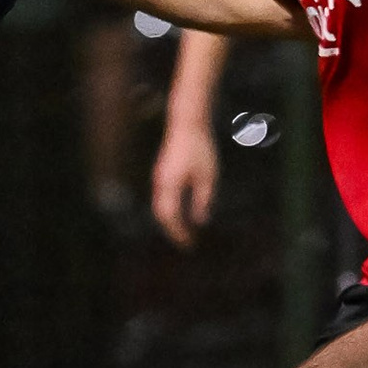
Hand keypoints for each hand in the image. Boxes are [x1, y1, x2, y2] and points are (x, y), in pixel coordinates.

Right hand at [152, 116, 219, 247]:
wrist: (188, 123)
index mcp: (170, 185)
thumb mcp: (208, 176)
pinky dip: (171, 211)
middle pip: (161, 215)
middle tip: (187, 243)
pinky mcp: (163, 173)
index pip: (171, 217)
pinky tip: (183, 214)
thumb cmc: (200, 148)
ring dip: (172, 221)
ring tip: (186, 232)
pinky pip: (163, 198)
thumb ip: (203, 199)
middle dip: (173, 230)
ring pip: (160, 207)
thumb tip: (200, 221)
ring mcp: (160, 178)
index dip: (179, 233)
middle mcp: (160, 183)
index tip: (190, 245)